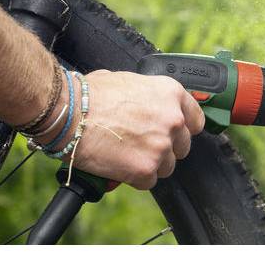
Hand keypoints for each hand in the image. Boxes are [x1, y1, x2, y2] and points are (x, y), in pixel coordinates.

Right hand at [43, 70, 204, 189]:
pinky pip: (148, 181)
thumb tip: (145, 106)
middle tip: (140, 144)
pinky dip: (134, 178)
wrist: (69, 112)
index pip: (195, 119)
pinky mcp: (145, 169)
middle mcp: (172, 119)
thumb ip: (148, 97)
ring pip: (166, 166)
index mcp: (170, 93)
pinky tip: (118, 166)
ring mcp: (161, 146)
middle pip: (182, 146)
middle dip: (163, 148)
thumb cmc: (90, 95)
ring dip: (149, 164)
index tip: (173, 134)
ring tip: (125, 154)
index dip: (182, 128)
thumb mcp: (128, 82)